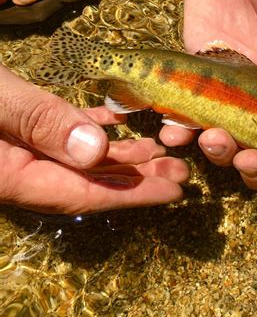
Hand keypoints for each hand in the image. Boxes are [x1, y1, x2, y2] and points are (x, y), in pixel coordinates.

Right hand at [0, 65, 187, 213]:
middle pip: (86, 181)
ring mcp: (12, 151)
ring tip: (157, 148)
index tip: (174, 193)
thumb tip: (96, 151)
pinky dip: (88, 129)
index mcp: (7, 177)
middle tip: (180, 171)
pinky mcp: (10, 127)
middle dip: (136, 177)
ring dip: (118, 154)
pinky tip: (116, 121)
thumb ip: (41, 121)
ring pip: (75, 159)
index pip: (82, 193)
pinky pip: (57, 135)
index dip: (132, 194)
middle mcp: (14, 172)